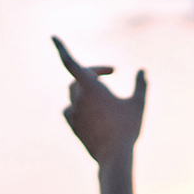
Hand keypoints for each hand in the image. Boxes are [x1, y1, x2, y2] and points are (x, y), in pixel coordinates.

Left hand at [54, 36, 146, 164]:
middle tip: (111, 72)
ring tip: (104, 93)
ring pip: (74, 93)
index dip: (61, 48)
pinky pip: (70, 110)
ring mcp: (73, 112)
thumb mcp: (138, 104)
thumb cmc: (127, 128)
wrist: (114, 157)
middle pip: (78, 77)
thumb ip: (140, 85)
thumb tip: (142, 71)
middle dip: (93, 72)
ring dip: (86, 89)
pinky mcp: (73, 126)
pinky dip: (78, 105)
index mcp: (91, 87)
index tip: (52, 37)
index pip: (70, 62)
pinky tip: (89, 111)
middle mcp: (78, 98)